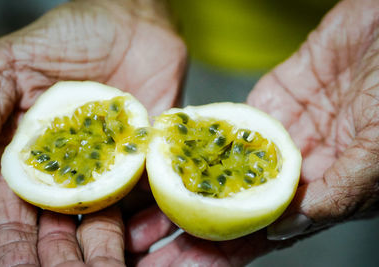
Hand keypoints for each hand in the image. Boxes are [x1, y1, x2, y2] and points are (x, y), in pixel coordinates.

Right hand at [0, 0, 185, 265]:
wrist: (134, 24)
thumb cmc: (73, 36)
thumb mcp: (13, 63)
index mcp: (32, 156)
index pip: (17, 212)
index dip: (16, 244)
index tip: (18, 266)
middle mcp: (72, 171)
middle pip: (61, 229)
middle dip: (62, 259)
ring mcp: (111, 169)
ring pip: (104, 223)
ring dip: (103, 252)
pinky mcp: (146, 161)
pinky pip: (147, 199)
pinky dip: (148, 223)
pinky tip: (147, 241)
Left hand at [127, 0, 378, 264]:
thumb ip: (341, 190)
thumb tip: (285, 228)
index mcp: (330, 187)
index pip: (270, 230)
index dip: (230, 252)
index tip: (191, 263)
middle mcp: (300, 167)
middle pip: (241, 208)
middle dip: (201, 230)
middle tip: (159, 246)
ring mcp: (281, 135)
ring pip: (230, 171)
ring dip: (192, 192)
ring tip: (154, 212)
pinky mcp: (268, 103)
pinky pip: (230, 127)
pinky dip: (204, 143)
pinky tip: (176, 159)